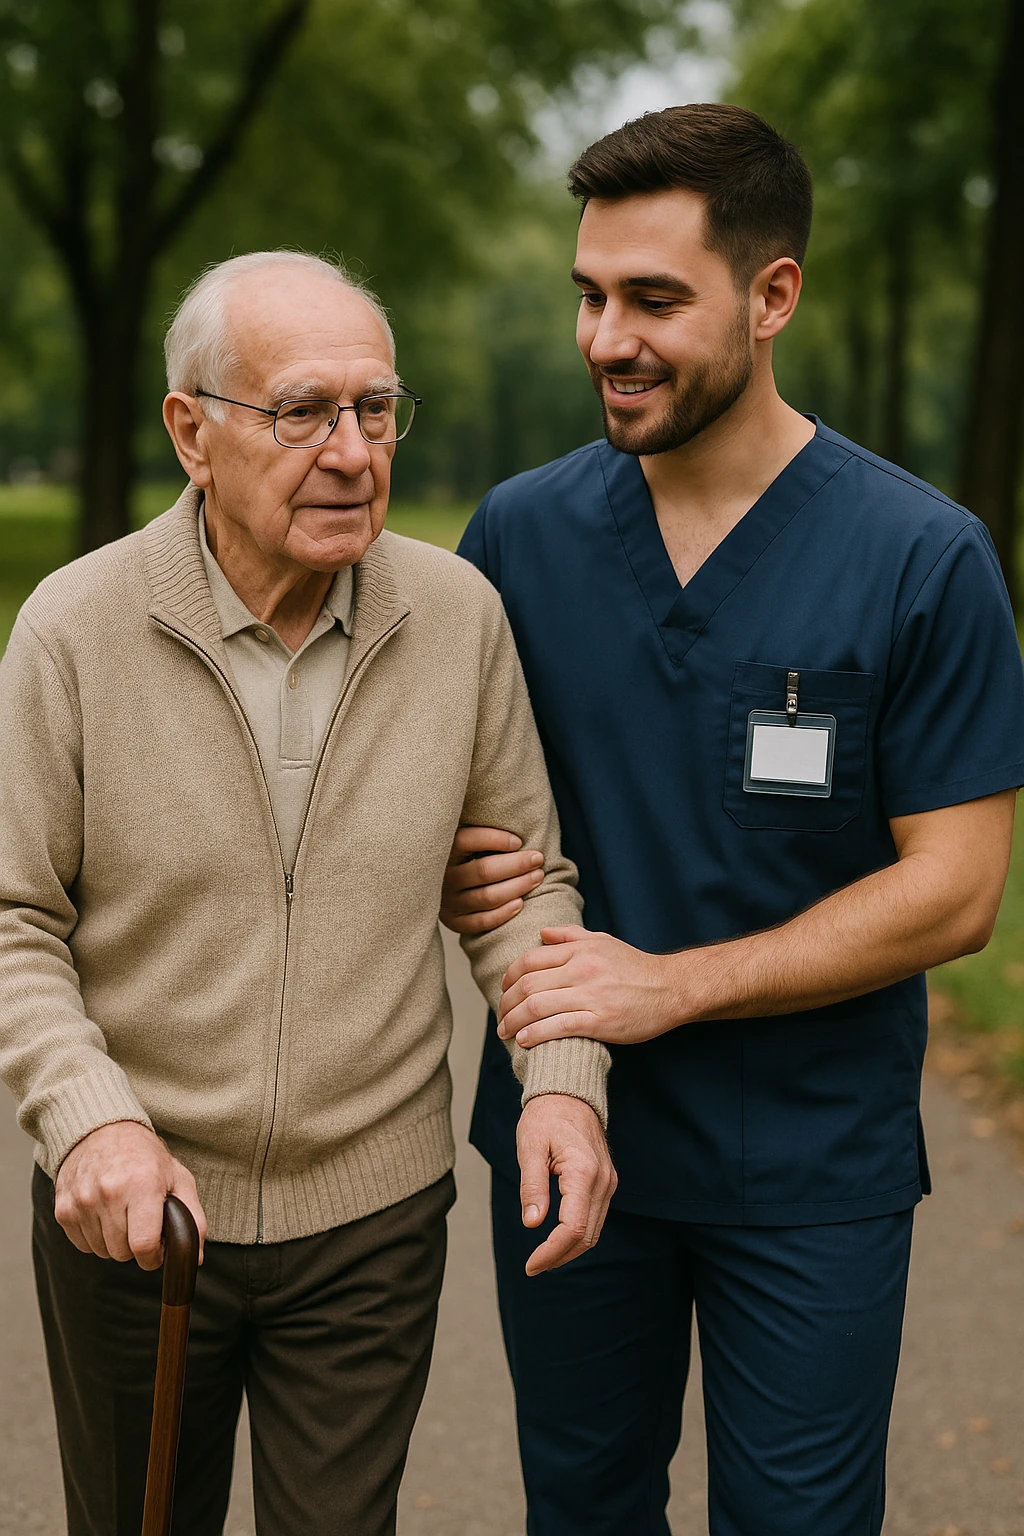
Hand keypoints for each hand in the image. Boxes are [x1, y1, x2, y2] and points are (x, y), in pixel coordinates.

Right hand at [54, 1121, 207, 1270]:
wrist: (102, 1130)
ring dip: (114, 1241)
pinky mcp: (63, 1209)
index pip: (144, 1245)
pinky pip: (82, 1245)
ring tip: (122, 1214)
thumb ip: (193, 1217)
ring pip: (102, 1251)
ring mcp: (83, 1201)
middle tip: (140, 1222)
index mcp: (142, 1185)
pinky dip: (95, 1236)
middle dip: (135, 1245)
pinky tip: (103, 1213)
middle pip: (122, 1253)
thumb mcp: (178, 1178)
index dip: (154, 1256)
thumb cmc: (144, 1156)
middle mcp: (109, 1193)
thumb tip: (195, 1257)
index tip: (157, 1248)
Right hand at [440, 824, 544, 934]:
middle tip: (538, 858)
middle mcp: (443, 877)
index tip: (518, 841)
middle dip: (516, 864)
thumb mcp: (463, 836)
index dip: (495, 839)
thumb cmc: (464, 854)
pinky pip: (481, 921)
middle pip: (483, 871)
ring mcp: (447, 901)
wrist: (439, 887)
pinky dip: (502, 913)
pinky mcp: (454, 921)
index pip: (466, 841)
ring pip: (487, 896)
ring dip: (517, 886)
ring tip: (537, 876)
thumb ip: (479, 829)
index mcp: (442, 850)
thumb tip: (516, 812)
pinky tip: (520, 903)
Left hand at [499, 925, 683, 1047]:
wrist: (672, 988)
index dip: (509, 976)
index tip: (503, 990)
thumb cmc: (636, 966)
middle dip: (506, 1002)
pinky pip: (559, 1026)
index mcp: (580, 950)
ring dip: (514, 1021)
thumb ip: (570, 936)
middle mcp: (582, 969)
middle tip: (500, 1016)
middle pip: (528, 984)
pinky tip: (524, 1040)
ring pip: (538, 1006)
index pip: (530, 960)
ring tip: (505, 1032)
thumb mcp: (603, 942)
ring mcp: (591, 995)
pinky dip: (536, 1034)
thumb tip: (540, 934)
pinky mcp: (601, 1021)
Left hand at [516, 1093, 615, 1274]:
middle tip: (533, 1266)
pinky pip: (594, 1218)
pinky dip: (577, 1234)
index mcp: (583, 1172)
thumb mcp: (530, 1147)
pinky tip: (557, 1239)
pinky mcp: (605, 1183)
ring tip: (542, 1258)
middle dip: (559, 1256)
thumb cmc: (546, 1117)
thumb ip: (532, 1186)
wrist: (569, 1095)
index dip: (552, 1251)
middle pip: (586, 1235)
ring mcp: (608, 1182)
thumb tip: (532, 1223)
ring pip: (593, 1231)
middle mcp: (602, 1181)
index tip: (531, 1264)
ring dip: (569, 1249)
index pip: (572, 1227)